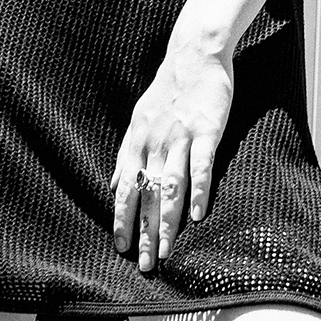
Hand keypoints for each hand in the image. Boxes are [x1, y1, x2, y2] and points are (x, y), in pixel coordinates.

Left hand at [111, 44, 232, 271]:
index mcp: (136, 142)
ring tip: (165, 252)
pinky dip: (198, 192)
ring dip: (166, 222)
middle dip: (144, 232)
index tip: (121, 247)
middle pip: (146, 195)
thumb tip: (113, 185)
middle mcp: (154, 143)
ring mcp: (180, 137)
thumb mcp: (138, 119)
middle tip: (144, 264)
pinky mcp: (206, 130)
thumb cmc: (167, 91)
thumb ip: (126, 154)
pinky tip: (196, 217)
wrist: (194, 56)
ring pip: (170, 186)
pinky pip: (201, 166)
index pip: (125, 188)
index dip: (122, 219)